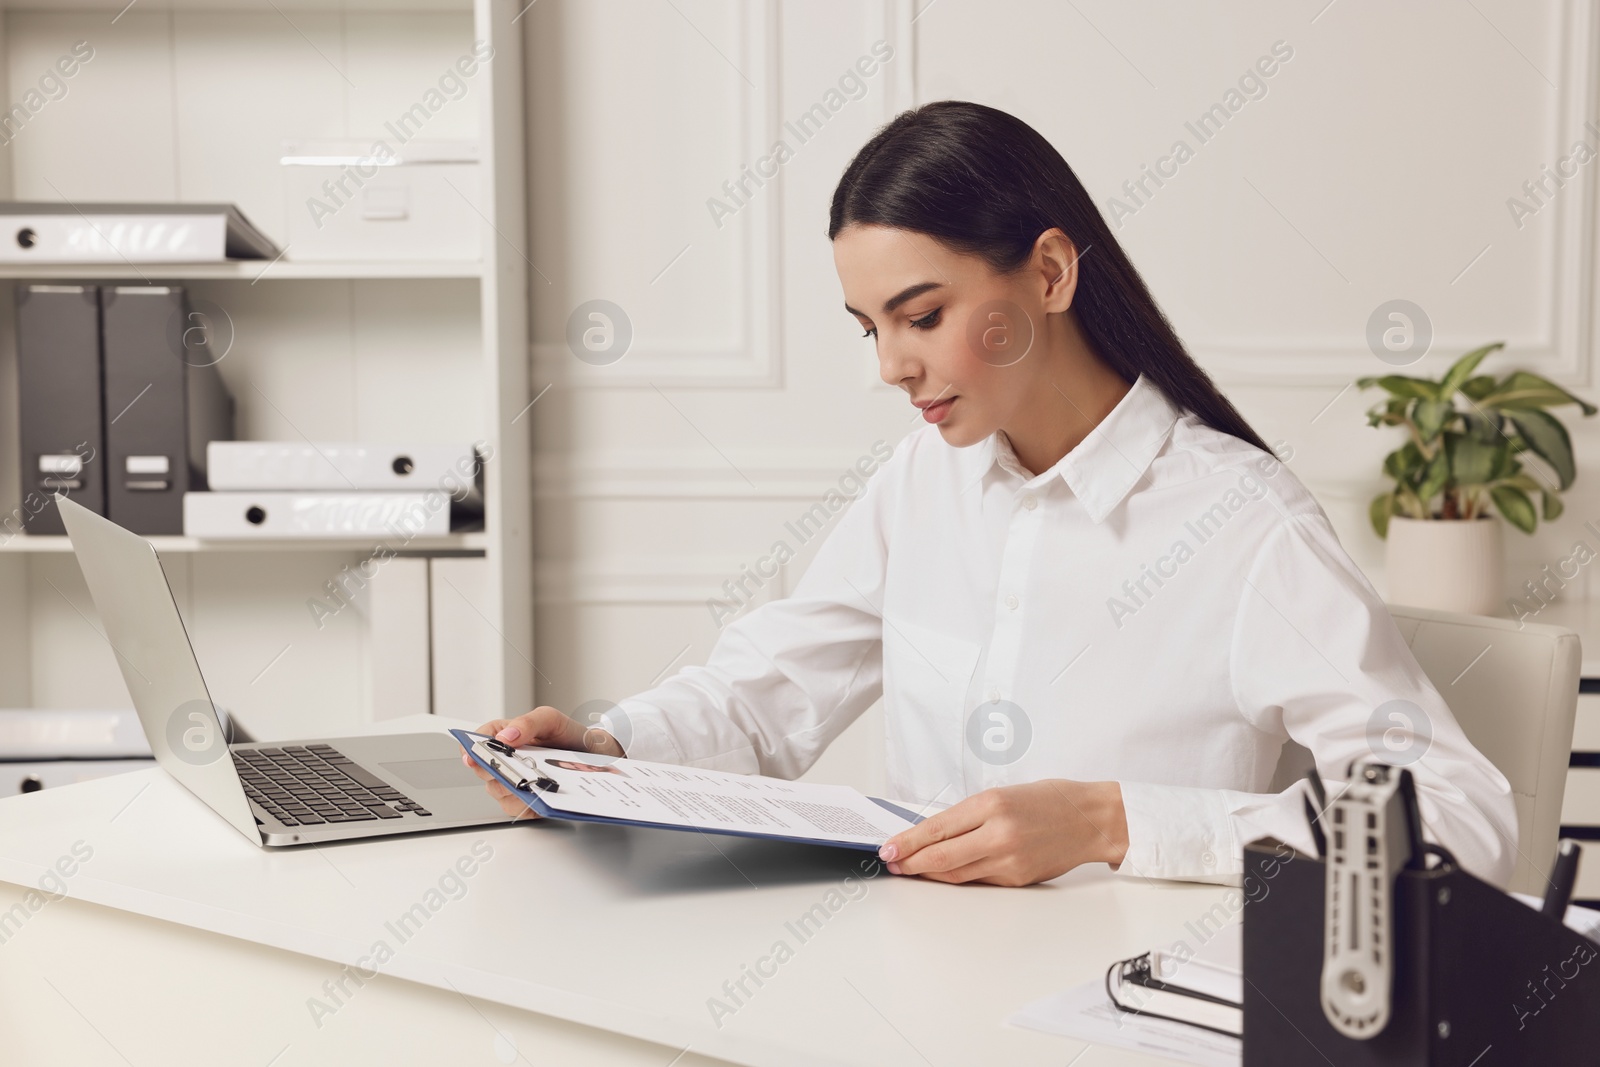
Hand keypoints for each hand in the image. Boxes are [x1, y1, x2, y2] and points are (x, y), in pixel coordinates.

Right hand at [459, 705, 626, 820]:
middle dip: (497, 771)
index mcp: (505, 735)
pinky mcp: (526, 800)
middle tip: (513, 769)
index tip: (473, 757)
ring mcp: (514, 781)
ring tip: (532, 782)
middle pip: (485, 770)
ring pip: (498, 792)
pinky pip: (518, 808)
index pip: (478, 741)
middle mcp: (505, 760)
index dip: (471, 750)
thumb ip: (526, 723)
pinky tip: (541, 796)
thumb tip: (504, 737)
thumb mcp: (549, 719)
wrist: (594, 755)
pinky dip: (527, 804)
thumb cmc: (567, 734)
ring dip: (513, 789)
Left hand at [876, 780, 1127, 885]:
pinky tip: (944, 874)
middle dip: (910, 862)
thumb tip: (933, 835)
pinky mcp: (1017, 878)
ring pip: (957, 874)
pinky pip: (978, 880)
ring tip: (911, 869)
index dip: (908, 842)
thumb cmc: (1049, 800)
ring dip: (930, 873)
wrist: (1091, 820)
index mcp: (991, 804)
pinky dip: (958, 878)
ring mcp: (1009, 859)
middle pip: (941, 856)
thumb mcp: (1003, 794)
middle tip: (891, 863)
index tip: (888, 848)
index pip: (938, 828)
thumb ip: (970, 815)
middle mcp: (998, 833)